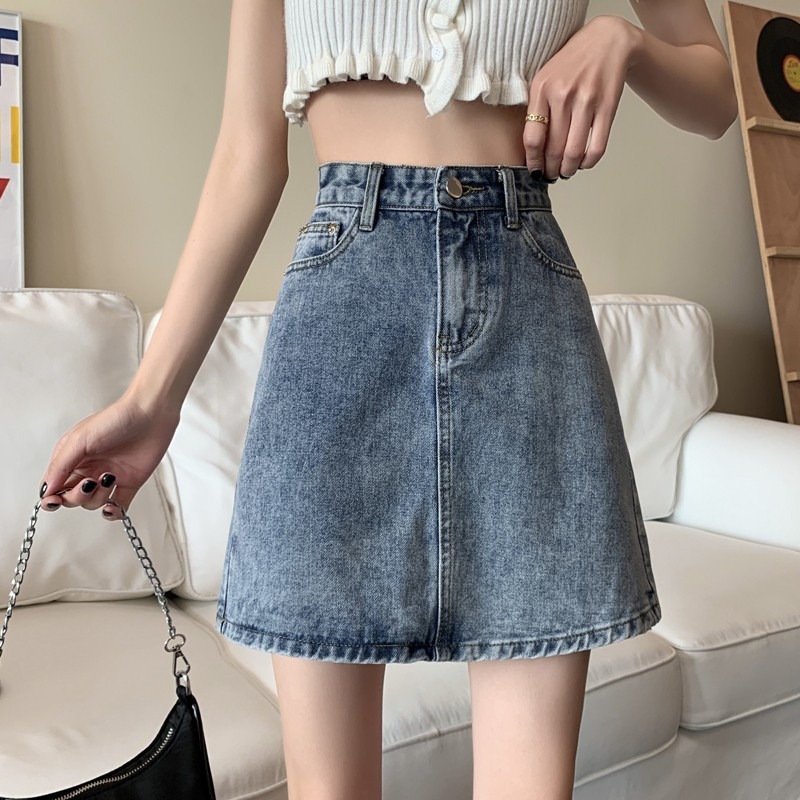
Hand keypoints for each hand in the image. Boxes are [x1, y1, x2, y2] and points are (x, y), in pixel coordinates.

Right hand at [37, 396, 180, 520]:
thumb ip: (61, 466)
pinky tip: (113, 507)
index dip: (52, 496)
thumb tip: (46, 489)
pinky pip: (118, 506)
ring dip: (99, 497)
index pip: (55, 485)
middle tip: (89, 483)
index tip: (54, 500)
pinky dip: (115, 512)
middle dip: (77, 496)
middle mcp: (90, 469)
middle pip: (72, 497)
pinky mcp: (130, 483)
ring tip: (109, 478)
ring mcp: (109, 477)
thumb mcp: (80, 439)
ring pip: (94, 503)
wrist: (151, 414)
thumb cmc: (116, 419)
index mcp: (73, 458)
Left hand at [523, 15, 638, 180]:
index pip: (532, 139)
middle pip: (553, 150)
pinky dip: (589, 162)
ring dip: (568, 170)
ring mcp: (587, 102)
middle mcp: (563, 96)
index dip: (533, 162)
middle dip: (551, 170)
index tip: (535, 171)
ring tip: (565, 172)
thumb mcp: (544, 78)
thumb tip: (532, 149)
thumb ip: (536, 108)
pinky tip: (583, 163)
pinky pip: (597, 147)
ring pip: (574, 153)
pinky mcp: (607, 107)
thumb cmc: (571, 63)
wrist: (607, 40)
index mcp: (542, 89)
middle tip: (551, 175)